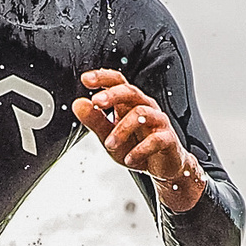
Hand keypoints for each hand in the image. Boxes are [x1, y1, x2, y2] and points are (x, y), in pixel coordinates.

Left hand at [71, 70, 204, 211]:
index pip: (118, 82)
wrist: (162, 167)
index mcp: (129, 103)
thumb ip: (94, 121)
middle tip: (96, 102)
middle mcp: (145, 107)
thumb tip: (78, 104)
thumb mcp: (109, 135)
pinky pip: (155, 140)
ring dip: (121, 129)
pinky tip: (130, 159)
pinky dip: (139, 150)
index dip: (103, 78)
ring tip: (109, 144)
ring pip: (141, 114)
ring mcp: (158, 122)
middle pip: (130, 92)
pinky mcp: (168, 139)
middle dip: (112, 95)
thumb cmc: (135, 146)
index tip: (86, 79)